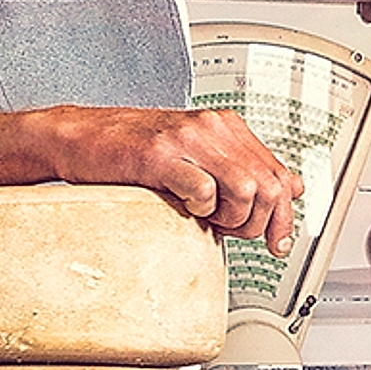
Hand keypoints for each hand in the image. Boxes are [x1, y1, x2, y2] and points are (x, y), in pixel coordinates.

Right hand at [29, 104, 298, 253]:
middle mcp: (212, 127)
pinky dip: (201, 209)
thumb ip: (243, 168)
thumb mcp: (197, 155)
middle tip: (231, 231)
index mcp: (226, 126)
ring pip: (246, 190)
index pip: (279, 174)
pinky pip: (204, 190)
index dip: (284, 216)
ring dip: (231, 217)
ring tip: (207, 219)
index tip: (277, 242)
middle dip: (258, 222)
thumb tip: (291, 188)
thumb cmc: (133, 151)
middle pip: (269, 186)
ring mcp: (186, 139)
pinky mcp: (158, 155)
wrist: (79, 137)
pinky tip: (185, 207)